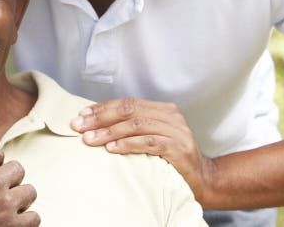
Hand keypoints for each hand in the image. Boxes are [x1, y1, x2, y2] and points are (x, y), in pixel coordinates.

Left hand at [70, 98, 212, 198]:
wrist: (203, 180)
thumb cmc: (172, 160)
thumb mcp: (153, 138)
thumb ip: (133, 128)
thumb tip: (96, 125)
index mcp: (163, 110)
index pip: (127, 103)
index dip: (102, 108)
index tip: (81, 115)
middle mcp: (171, 116)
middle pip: (129, 110)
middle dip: (100, 118)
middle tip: (79, 126)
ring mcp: (176, 131)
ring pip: (136, 125)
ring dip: (109, 132)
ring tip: (90, 139)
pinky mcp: (178, 148)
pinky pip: (149, 142)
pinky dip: (128, 144)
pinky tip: (112, 149)